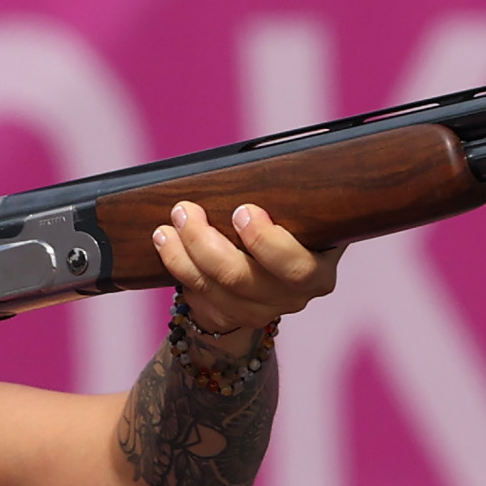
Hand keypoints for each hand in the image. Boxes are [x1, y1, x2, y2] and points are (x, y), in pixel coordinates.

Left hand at [151, 201, 340, 334]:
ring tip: (169, 225)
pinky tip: (167, 243)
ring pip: (216, 289)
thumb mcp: (298, 213)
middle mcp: (294, 296)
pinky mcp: (234, 317)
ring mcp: (263, 310)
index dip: (266, 242)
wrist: (276, 265)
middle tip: (187, 211)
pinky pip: (200, 296)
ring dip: (184, 255)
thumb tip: (255, 168)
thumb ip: (289, 199)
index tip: (242, 211)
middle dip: (207, 244)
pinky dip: (179, 267)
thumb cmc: (288, 224)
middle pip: (244, 279)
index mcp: (319, 269)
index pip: (297, 267)